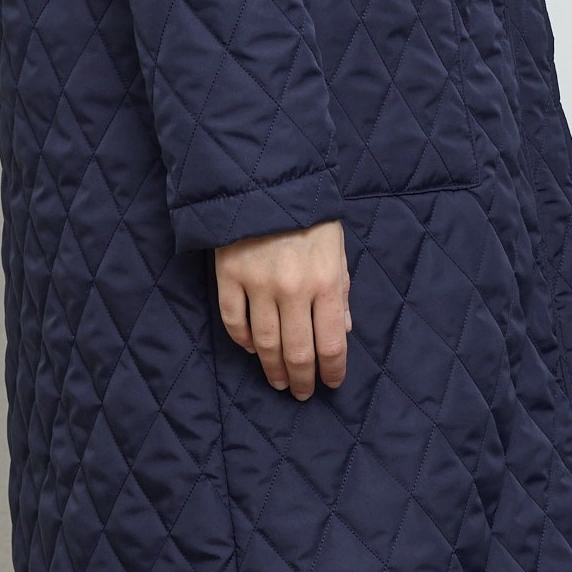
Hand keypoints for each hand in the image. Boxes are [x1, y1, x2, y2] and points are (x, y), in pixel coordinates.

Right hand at [214, 220, 350, 399]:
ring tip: (278, 381)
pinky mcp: (228, 277)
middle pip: (298, 352)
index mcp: (326, 282)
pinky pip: (234, 321)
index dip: (332, 371)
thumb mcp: (336, 250)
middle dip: (302, 379)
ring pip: (264, 344)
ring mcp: (258, 285)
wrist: (264, 178)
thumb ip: (340, 291)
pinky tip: (252, 350)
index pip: (332, 344)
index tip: (332, 383)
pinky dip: (243, 341)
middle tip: (301, 392)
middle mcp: (293, 290)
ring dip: (272, 368)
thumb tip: (343, 331)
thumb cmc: (309, 215)